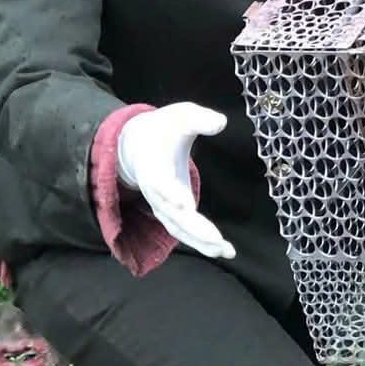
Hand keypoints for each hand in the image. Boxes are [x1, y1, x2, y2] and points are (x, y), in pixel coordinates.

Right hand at [115, 103, 235, 260]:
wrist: (139, 144)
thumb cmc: (164, 128)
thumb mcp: (181, 115)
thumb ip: (200, 118)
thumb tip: (221, 122)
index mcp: (153, 166)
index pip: (159, 183)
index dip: (170, 193)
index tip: (184, 203)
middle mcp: (155, 192)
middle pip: (172, 214)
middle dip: (194, 228)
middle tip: (216, 239)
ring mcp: (162, 205)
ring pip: (179, 229)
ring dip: (200, 241)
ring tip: (224, 250)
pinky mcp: (170, 212)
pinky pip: (184, 231)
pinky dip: (201, 242)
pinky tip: (222, 250)